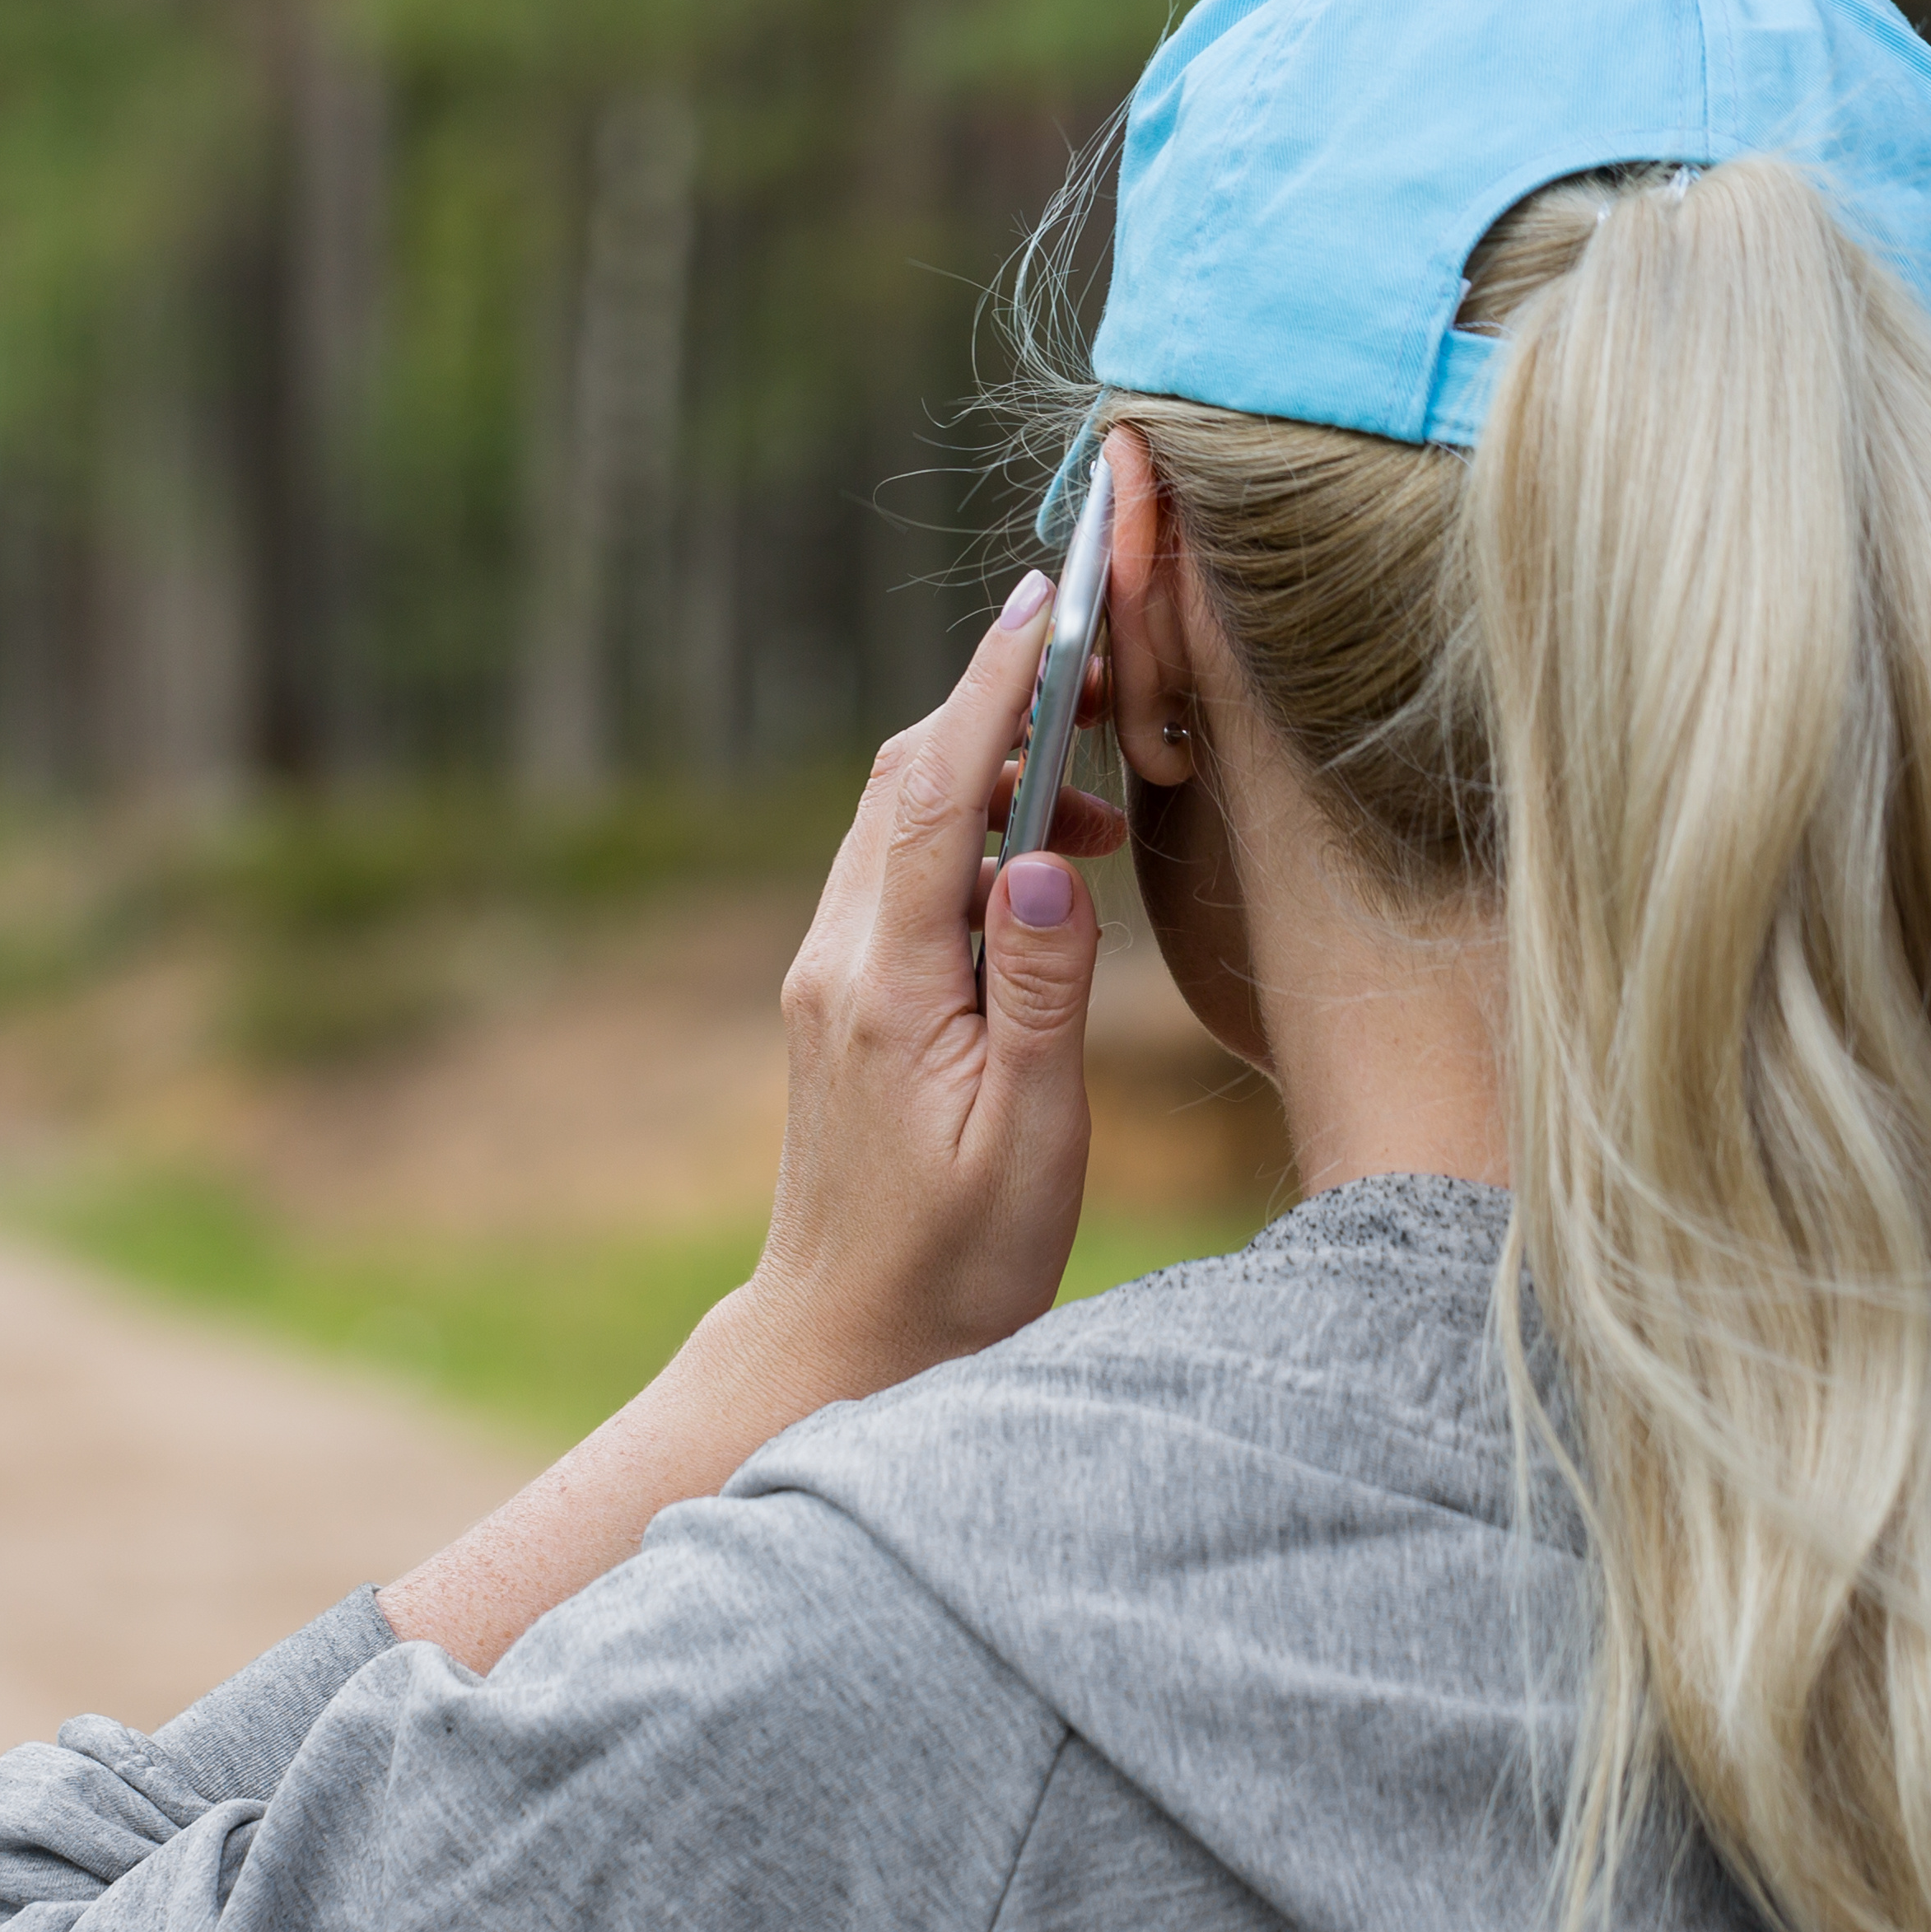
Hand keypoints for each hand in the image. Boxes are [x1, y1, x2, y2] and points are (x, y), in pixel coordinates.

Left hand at [745, 566, 1127, 1411]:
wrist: (852, 1334)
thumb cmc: (958, 1256)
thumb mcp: (1027, 1133)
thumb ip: (1039, 991)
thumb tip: (1042, 861)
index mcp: (885, 985)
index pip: (937, 792)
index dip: (992, 685)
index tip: (1045, 597)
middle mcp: (838, 962)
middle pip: (906, 781)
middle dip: (996, 703)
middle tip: (1099, 670)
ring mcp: (831, 977)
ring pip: (901, 821)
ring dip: (992, 774)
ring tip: (1098, 806)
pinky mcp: (843, 997)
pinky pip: (900, 874)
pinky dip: (970, 833)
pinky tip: (1043, 874)